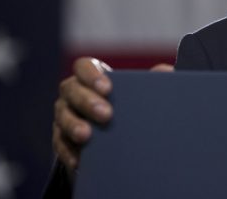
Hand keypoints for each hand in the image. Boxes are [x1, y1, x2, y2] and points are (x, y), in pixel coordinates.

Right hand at [52, 58, 173, 171]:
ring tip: (87, 136)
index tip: (108, 88)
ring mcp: (64, 115)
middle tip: (106, 115)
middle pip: (72, 91)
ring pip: (63, 117)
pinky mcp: (61, 138)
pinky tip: (79, 160)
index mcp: (91, 76)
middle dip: (87, 102)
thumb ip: (154, 79)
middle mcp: (73, 93)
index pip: (83, 66)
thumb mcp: (140, 90)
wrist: (116, 135)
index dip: (92, 75)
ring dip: (74, 126)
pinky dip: (68, 152)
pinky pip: (60, 144)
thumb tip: (166, 72)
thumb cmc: (129, 104)